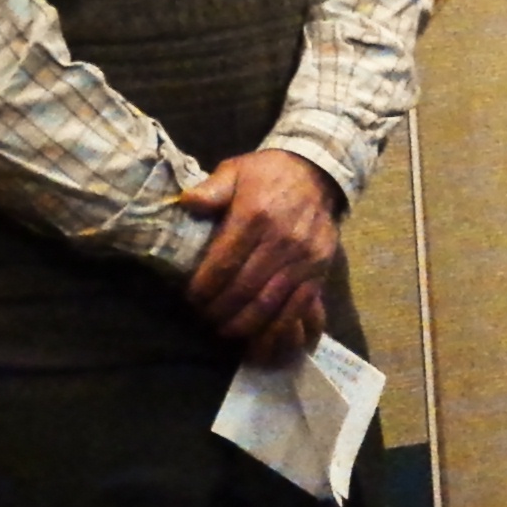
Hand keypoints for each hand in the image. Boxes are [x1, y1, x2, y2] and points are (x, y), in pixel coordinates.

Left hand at [179, 150, 339, 355]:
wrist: (316, 173)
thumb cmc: (267, 175)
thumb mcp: (235, 170)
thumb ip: (211, 189)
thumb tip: (187, 203)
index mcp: (255, 215)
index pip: (225, 262)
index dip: (205, 287)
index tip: (191, 299)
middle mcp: (281, 240)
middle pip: (245, 288)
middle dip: (220, 310)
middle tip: (205, 318)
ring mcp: (304, 259)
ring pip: (270, 304)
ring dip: (245, 324)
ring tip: (226, 330)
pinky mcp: (319, 272)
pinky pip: (298, 308)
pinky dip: (278, 328)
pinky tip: (260, 337)